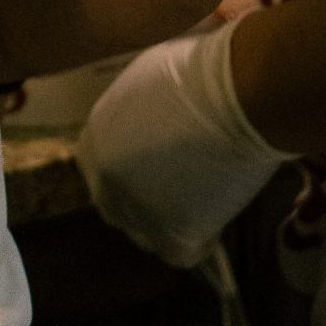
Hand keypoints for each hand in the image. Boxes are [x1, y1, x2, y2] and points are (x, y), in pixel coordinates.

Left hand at [75, 19, 293, 269]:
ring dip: (167, 221)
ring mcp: (135, 211)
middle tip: (176, 190)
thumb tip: (149, 102)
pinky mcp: (171, 235)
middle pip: (114, 204)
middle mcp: (104, 179)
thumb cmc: (194, 72)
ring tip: (199, 203)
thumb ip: (135, 108)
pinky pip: (179, 253)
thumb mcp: (145, 81)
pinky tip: (216, 222)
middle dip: (140, 200)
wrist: (232, 97)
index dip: (124, 171)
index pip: (98, 167)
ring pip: (145, 233)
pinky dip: (198, 241)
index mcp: (94, 138)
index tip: (150, 168)